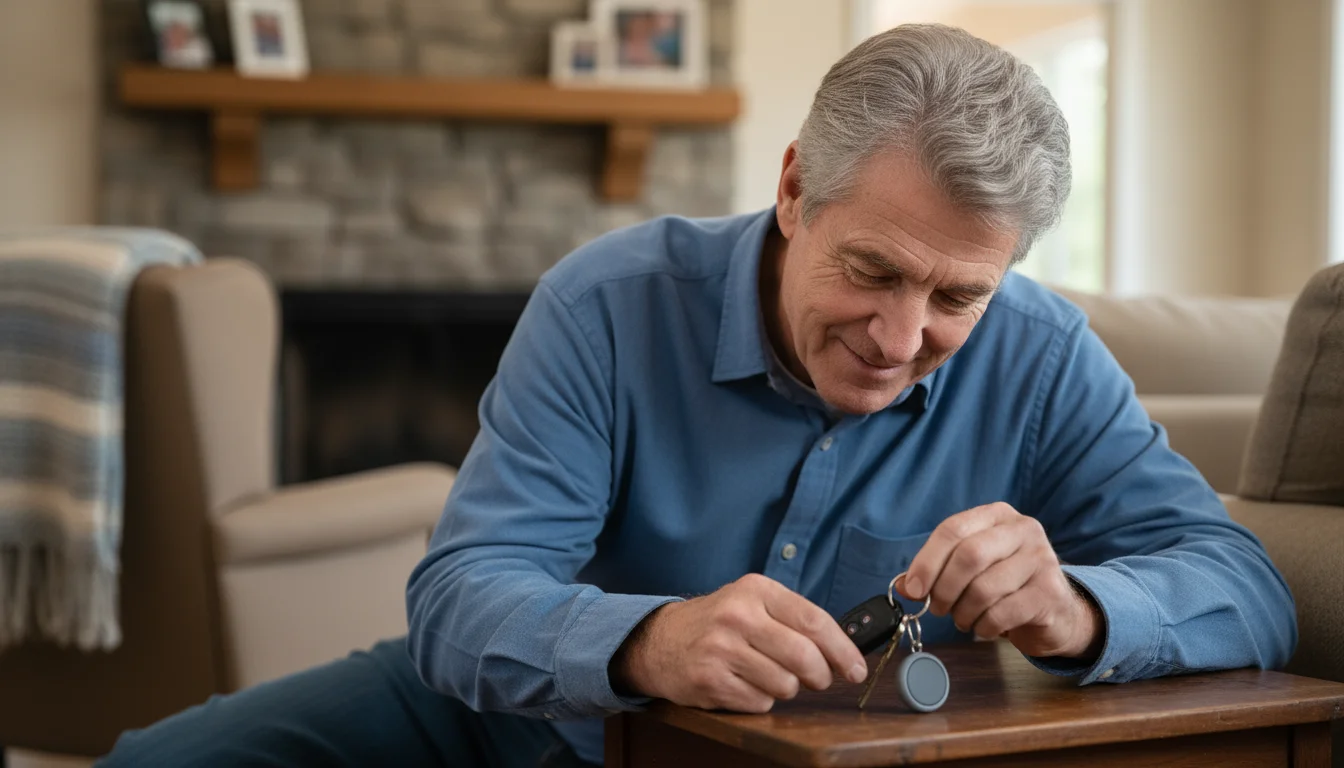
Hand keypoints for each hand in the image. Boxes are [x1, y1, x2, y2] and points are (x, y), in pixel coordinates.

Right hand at [610, 574, 868, 712]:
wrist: (660, 640)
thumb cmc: (719, 623)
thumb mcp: (753, 602)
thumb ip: (794, 619)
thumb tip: (843, 653)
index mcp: (755, 590)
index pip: (814, 621)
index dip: (842, 650)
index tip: (856, 669)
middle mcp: (737, 615)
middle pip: (804, 657)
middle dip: (819, 676)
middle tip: (816, 679)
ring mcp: (721, 648)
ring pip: (785, 685)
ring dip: (784, 687)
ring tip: (765, 673)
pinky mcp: (710, 680)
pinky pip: (760, 703)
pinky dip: (760, 699)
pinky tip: (743, 683)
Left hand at [901, 503, 1102, 659]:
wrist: (1055, 610)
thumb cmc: (1005, 585)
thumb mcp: (970, 570)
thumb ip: (936, 571)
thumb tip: (903, 585)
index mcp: (997, 515)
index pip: (953, 529)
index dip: (927, 561)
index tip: (913, 589)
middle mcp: (1023, 529)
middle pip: (969, 556)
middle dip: (944, 589)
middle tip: (938, 608)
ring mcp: (1041, 559)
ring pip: (984, 588)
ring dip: (963, 612)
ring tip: (963, 619)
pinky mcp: (1050, 592)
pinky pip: (1002, 613)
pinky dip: (983, 626)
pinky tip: (984, 627)